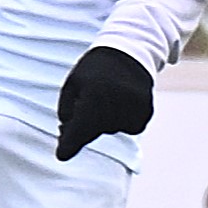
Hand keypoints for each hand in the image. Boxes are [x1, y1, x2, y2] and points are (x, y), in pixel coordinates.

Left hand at [56, 46, 153, 161]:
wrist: (129, 51)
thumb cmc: (94, 70)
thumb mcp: (73, 84)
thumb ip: (66, 112)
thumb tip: (69, 140)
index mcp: (94, 94)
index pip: (80, 127)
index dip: (69, 144)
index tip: (61, 155)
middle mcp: (115, 102)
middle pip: (92, 132)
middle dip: (84, 125)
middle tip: (87, 101)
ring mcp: (133, 108)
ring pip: (110, 130)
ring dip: (105, 120)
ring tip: (108, 94)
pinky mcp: (146, 112)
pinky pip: (129, 128)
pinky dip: (122, 120)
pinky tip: (122, 101)